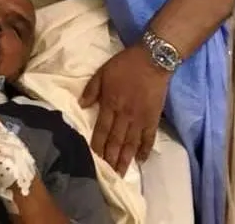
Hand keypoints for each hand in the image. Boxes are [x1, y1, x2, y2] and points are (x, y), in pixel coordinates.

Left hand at [80, 45, 170, 174]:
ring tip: (121, 174)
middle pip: (116, 141)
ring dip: (125, 160)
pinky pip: (149, 139)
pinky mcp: (153, 118)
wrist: (152, 60)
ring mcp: (140, 119)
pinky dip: (145, 150)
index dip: (97, 146)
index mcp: (110, 103)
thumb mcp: (102, 72)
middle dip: (110, 159)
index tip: (93, 159)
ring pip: (131, 144)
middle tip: (107, 175)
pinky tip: (141, 161)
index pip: (101, 130)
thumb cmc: (124, 64)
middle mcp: (125, 115)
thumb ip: (91, 90)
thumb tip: (81, 105)